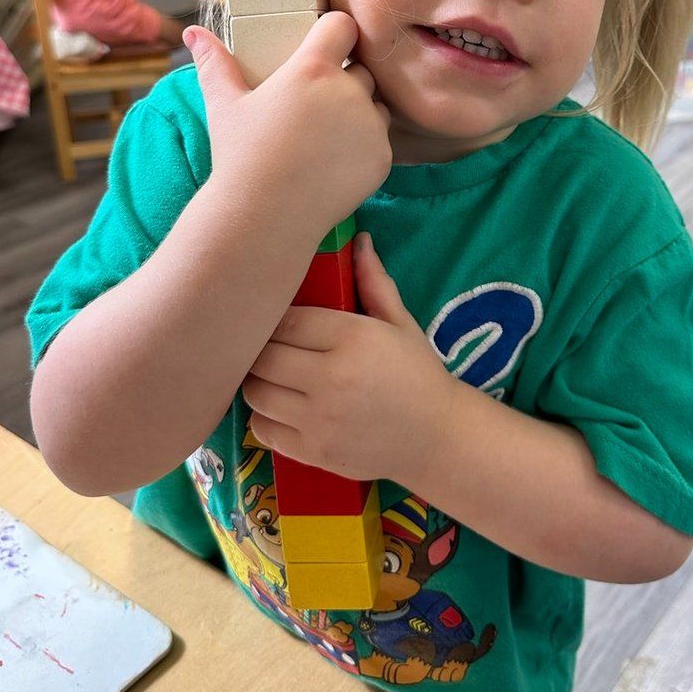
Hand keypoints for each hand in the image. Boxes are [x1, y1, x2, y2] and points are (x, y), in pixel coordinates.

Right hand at [184, 15, 391, 236]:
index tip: (326, 43)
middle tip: (315, 104)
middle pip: (361, 69)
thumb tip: (191, 34)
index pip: (342, 26)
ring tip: (325, 136)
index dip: (336, 31)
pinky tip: (334, 162)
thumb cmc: (242, 156)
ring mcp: (370, 126)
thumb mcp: (224, 105)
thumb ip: (214, 64)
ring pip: (376, 105)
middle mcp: (349, 92)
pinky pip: (381, 141)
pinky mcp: (382, 158)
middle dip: (345, 80)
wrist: (266, 215)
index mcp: (312, 69)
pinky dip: (365, 148)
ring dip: (360, 112)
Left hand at [242, 234, 457, 481]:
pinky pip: (262, 429)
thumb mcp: (401, 323)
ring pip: (255, 392)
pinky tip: (282, 406)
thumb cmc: (418, 374)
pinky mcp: (312, 453)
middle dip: (260, 349)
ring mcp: (319, 420)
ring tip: (273, 375)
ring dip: (258, 381)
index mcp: (352, 338)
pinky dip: (264, 416)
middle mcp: (330, 378)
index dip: (274, 318)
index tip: (276, 319)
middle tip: (270, 347)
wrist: (437, 438)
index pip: (285, 320)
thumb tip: (360, 239)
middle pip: (263, 356)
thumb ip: (373, 282)